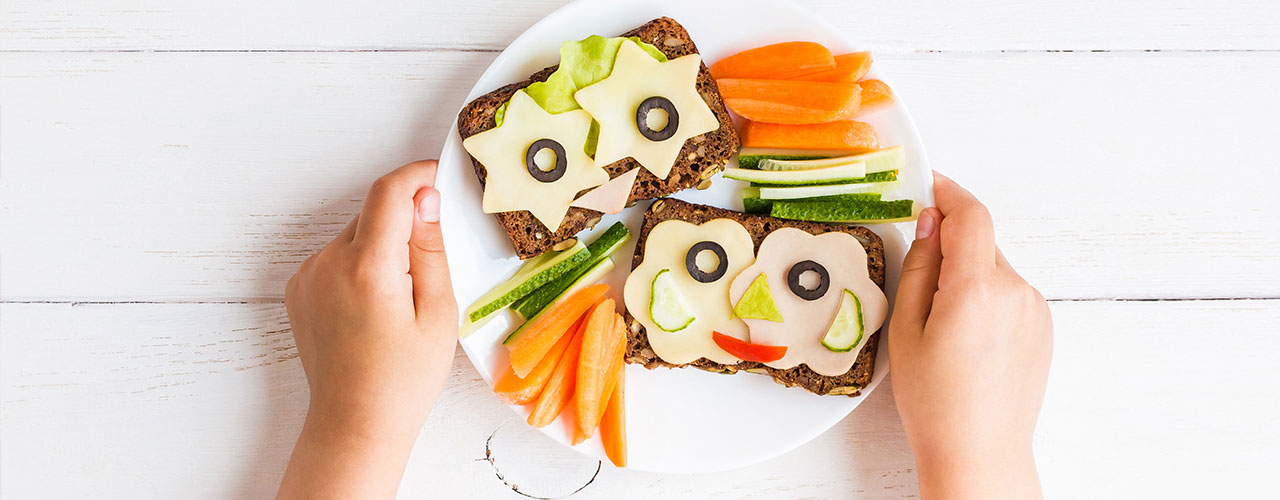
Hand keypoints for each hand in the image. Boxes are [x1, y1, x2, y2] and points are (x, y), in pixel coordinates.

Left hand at [278, 160, 457, 499]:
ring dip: (382, 246)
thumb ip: (430, 249)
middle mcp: (328, 264)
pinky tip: (375, 305)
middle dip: (405, 221)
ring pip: (355, 234)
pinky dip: (360, 264)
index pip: (389, 192)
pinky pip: (336, 257)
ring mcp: (308, 276)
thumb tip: (425, 199)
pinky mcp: (299, 289)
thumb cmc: (402, 381)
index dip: (417, 175)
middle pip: (373, 213)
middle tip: (429, 264)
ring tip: (401, 297)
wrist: (354, 424)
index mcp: (367, 268)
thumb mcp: (438, 314)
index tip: (437, 176)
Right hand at [889, 172, 1052, 499]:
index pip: (971, 214)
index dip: (948, 192)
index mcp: (977, 288)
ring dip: (968, 276)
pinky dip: (986, 299)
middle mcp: (1016, 291)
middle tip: (919, 281)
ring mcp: (1036, 309)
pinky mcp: (1044, 327)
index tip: (928, 185)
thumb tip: (932, 221)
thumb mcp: (906, 328)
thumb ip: (921, 265)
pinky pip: (1010, 294)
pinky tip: (967, 340)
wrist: (979, 451)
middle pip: (981, 242)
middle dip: (950, 246)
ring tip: (942, 327)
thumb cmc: (936, 402)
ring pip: (995, 268)